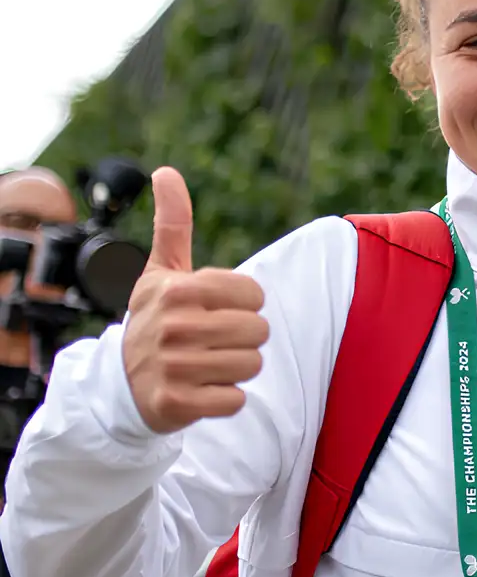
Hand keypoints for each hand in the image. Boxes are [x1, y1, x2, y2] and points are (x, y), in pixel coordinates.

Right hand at [120, 168, 269, 433]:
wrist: (118, 385)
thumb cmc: (154, 319)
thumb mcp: (161, 271)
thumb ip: (172, 223)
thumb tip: (165, 171)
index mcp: (178, 290)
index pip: (255, 295)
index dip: (245, 304)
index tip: (216, 310)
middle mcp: (173, 327)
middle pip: (258, 331)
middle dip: (243, 338)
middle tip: (212, 341)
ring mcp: (173, 368)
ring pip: (251, 365)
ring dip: (237, 368)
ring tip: (207, 364)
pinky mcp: (176, 405)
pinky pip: (235, 400)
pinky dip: (226, 398)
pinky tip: (201, 390)